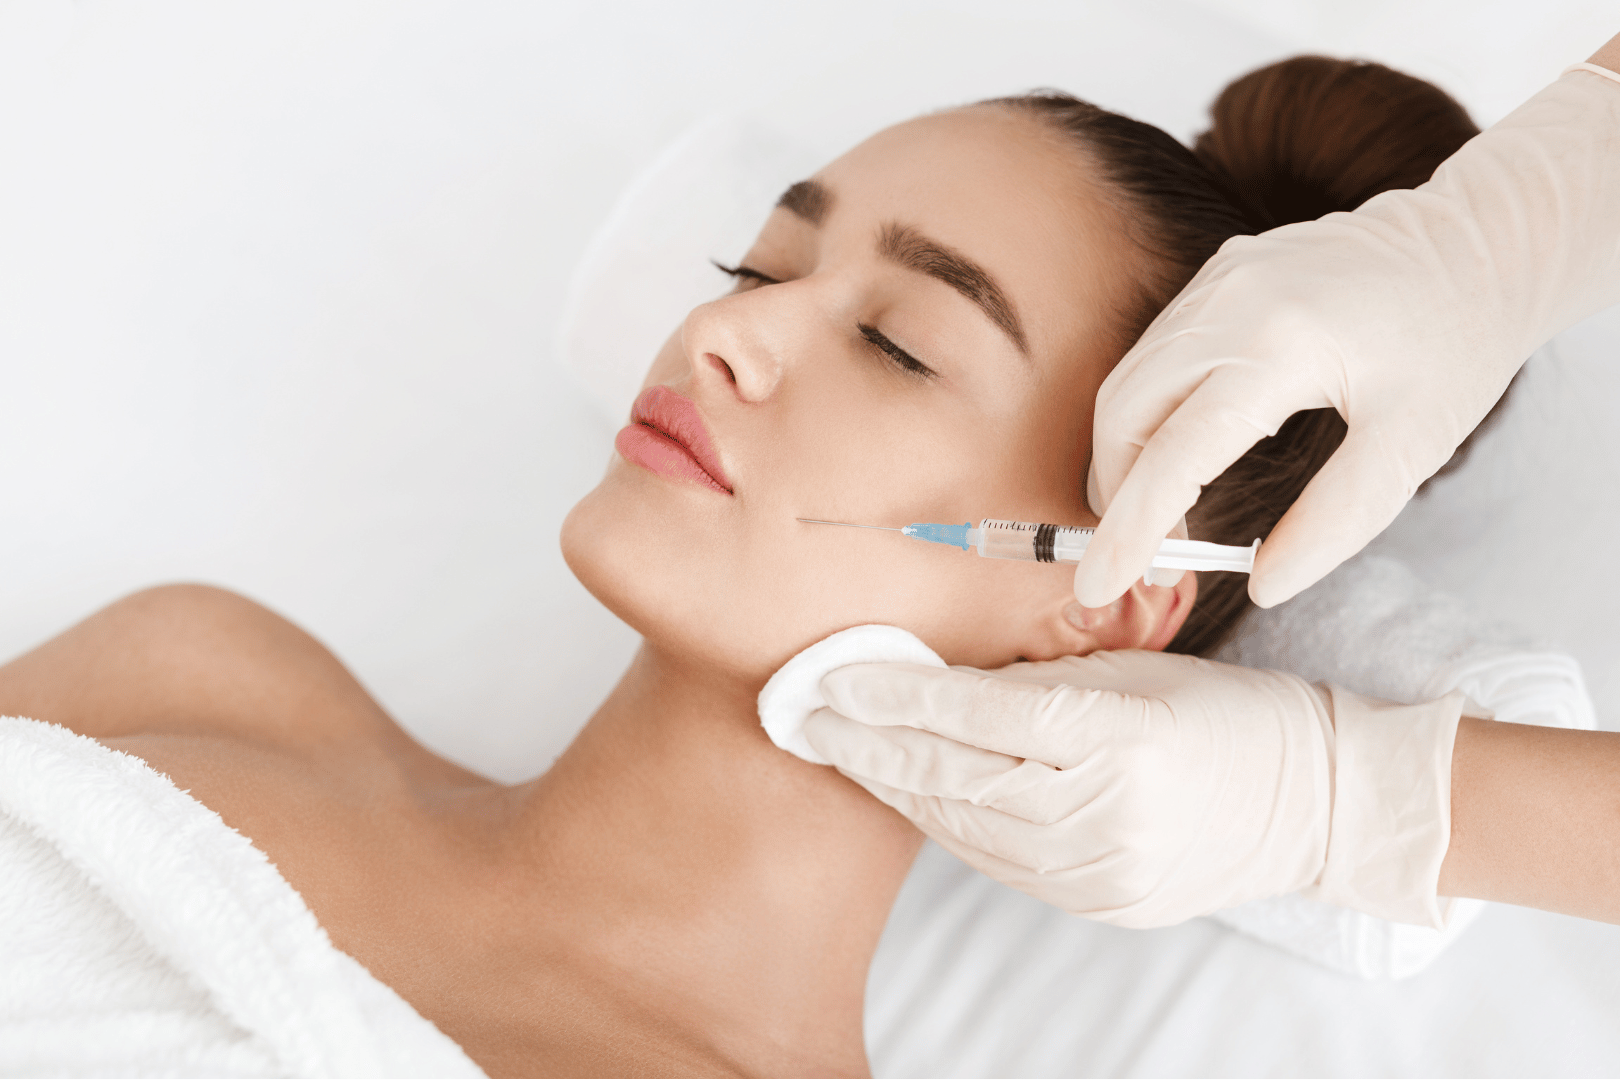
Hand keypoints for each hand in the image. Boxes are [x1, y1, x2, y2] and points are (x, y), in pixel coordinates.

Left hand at [803, 650, 1466, 928]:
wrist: (1317, 803)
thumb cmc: (1226, 711)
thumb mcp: (1134, 668)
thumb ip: (1037, 674)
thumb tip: (938, 675)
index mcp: (1122, 735)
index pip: (978, 714)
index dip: (896, 695)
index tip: (833, 676)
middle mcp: (1108, 812)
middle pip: (956, 775)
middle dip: (870, 744)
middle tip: (805, 714)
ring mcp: (1103, 870)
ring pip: (965, 825)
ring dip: (897, 786)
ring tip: (844, 749)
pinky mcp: (1100, 903)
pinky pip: (998, 861)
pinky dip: (946, 823)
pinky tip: (910, 792)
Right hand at [1075, 66, 1619, 608]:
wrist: (1478, 243)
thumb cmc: (1458, 342)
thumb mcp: (1415, 445)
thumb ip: (1336, 521)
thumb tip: (1263, 586)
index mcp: (1281, 345)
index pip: (1174, 456)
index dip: (1130, 531)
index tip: (1102, 586)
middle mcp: (1230, 302)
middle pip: (1125, 417)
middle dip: (1119, 497)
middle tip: (1154, 561)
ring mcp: (1216, 282)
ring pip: (1127, 384)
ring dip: (1128, 458)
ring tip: (1167, 520)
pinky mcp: (1216, 277)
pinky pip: (1152, 356)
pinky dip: (1147, 417)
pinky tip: (1182, 458)